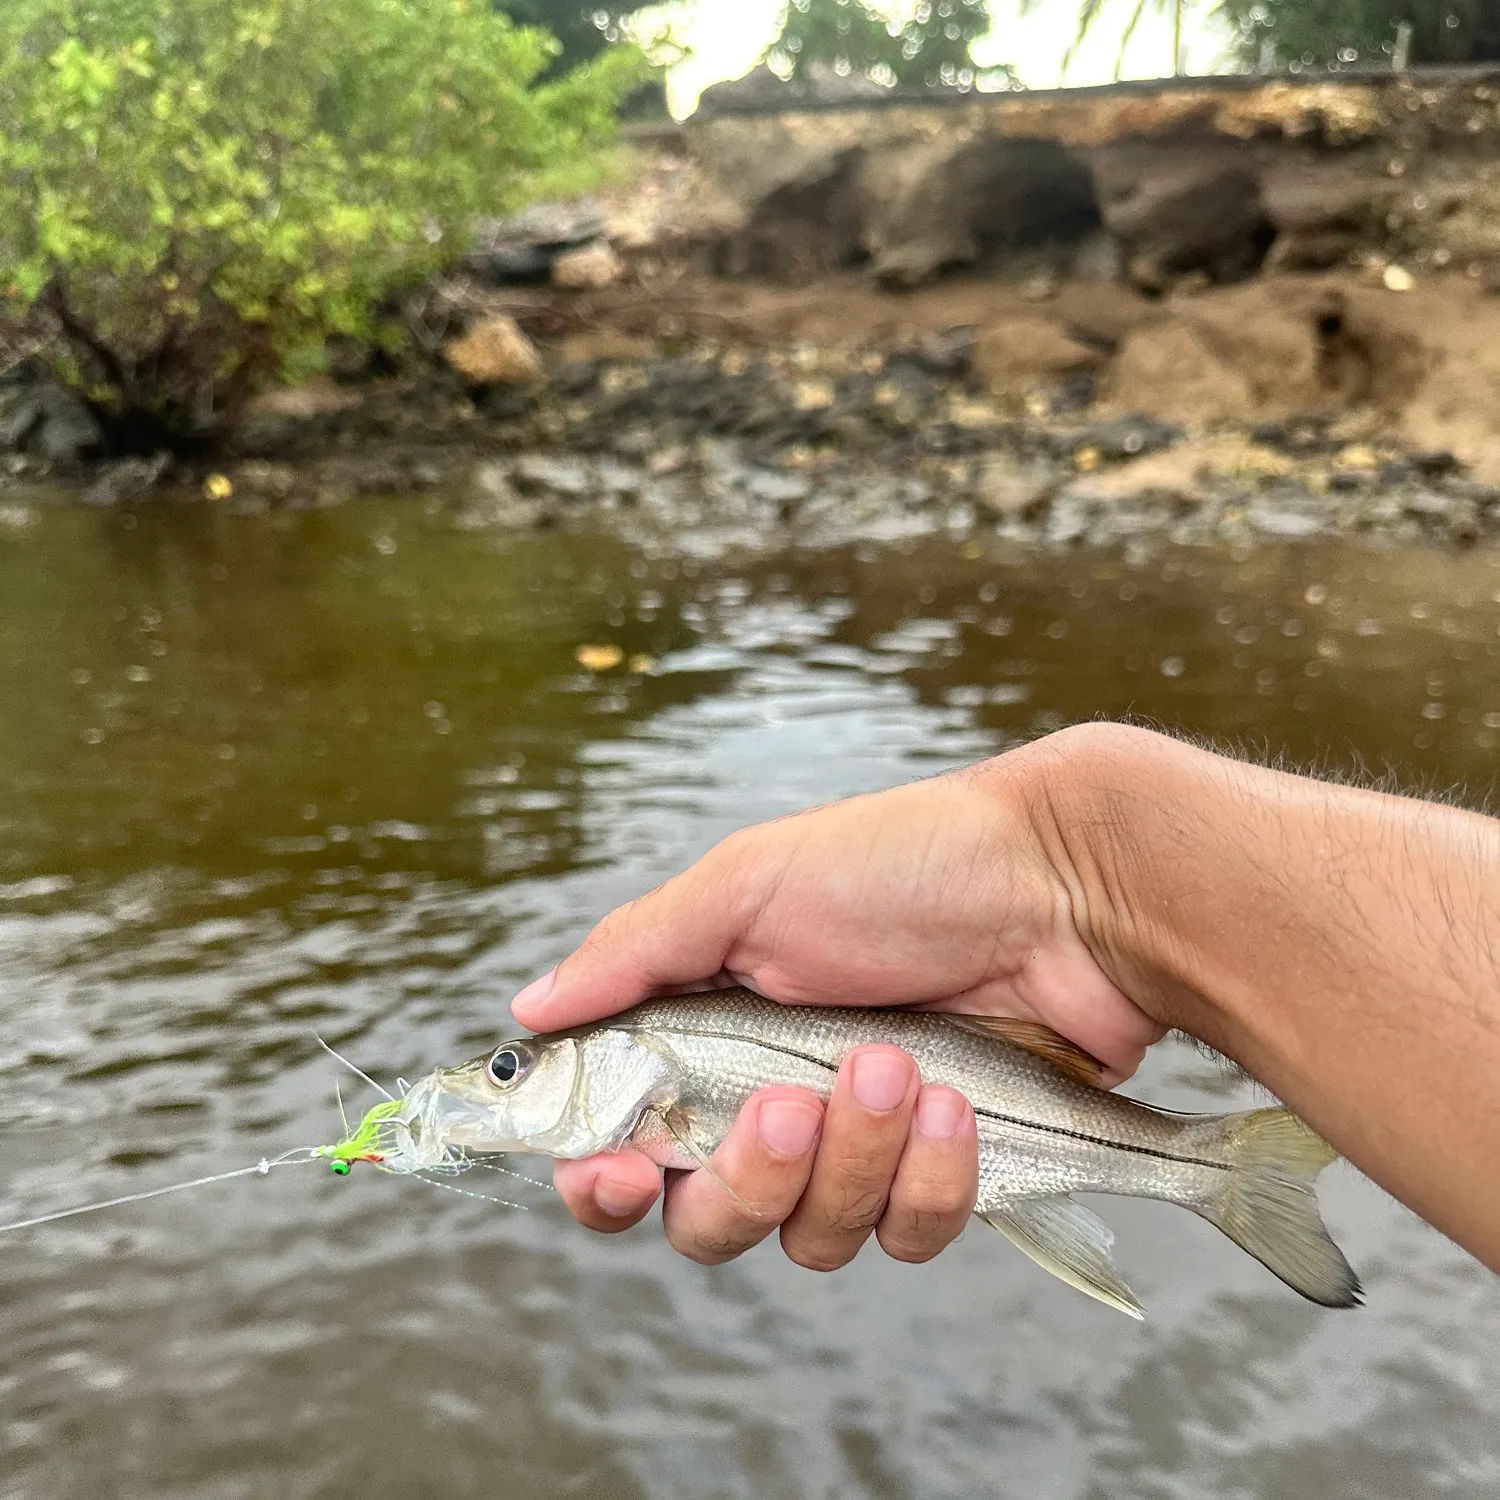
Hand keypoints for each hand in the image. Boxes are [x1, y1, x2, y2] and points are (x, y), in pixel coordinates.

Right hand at [511, 730, 1165, 1267]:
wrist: (1060, 884)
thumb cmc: (899, 865)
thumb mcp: (748, 885)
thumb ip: (633, 955)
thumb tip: (529, 1011)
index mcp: (708, 1035)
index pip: (624, 1148)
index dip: (604, 1183)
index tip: (619, 1170)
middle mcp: (772, 1104)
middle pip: (708, 1223)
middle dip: (746, 1177)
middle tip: (791, 1101)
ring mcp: (860, 1147)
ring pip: (812, 1239)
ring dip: (853, 1158)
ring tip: (899, 1064)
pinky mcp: (941, 1174)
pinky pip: (907, 1234)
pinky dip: (928, 1176)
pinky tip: (956, 1102)